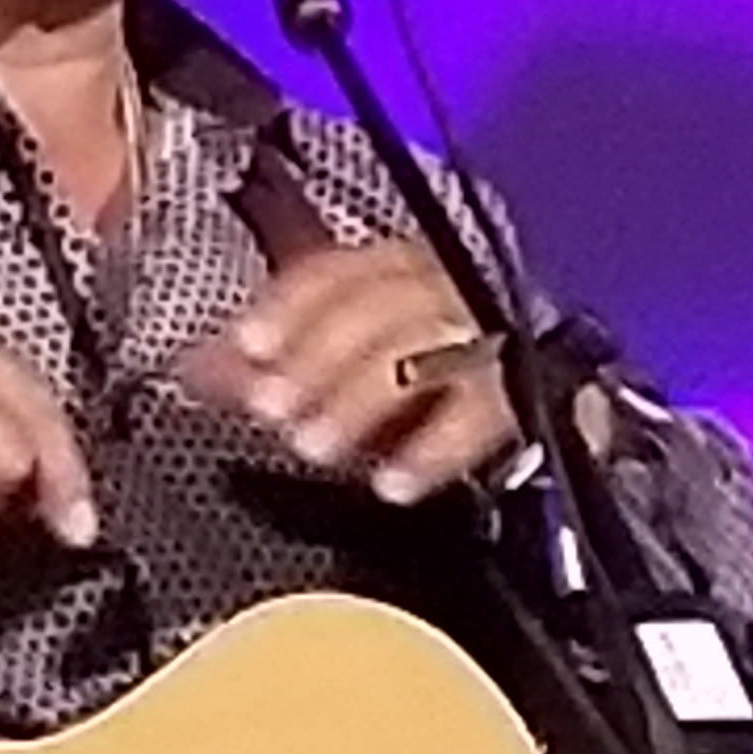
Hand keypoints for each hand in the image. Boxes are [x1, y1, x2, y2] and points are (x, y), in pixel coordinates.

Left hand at [188, 239, 520, 505]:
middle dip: (319, 355)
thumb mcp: (346, 370)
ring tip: (315, 448)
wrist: (558, 417)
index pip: (343, 271)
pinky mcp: (535, 391)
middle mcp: (453, 290)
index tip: (249, 344)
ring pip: (427, 347)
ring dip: (362, 397)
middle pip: (384, 303)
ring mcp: (496, 338)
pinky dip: (437, 448)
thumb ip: (277, 367)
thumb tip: (194, 372)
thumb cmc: (433, 386)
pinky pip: (487, 410)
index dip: (292, 305)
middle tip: (273, 409)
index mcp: (405, 271)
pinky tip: (396, 483)